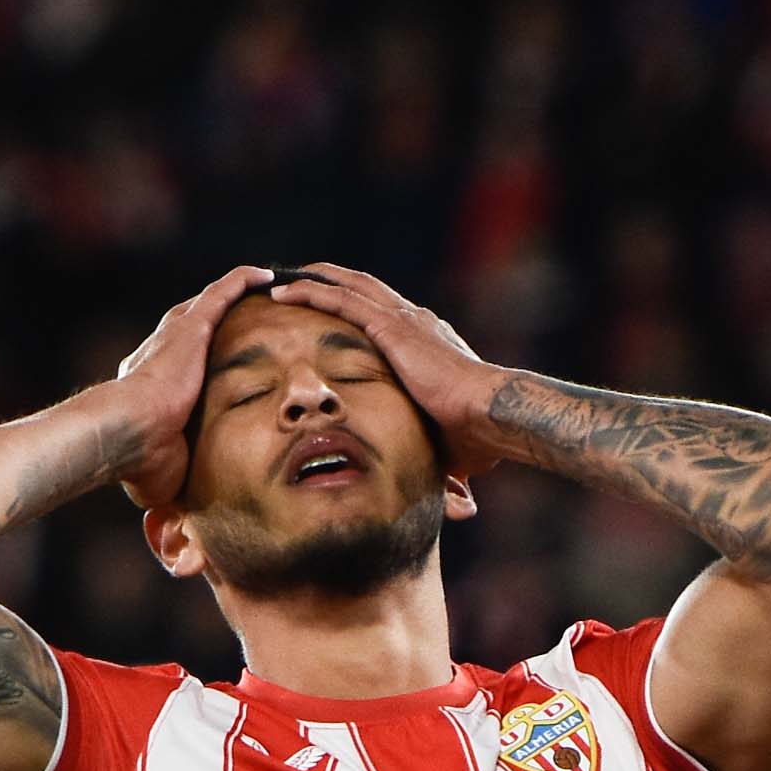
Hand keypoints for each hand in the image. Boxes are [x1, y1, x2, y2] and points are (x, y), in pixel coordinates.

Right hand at [86, 264, 279, 510]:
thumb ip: (174, 486)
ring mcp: (175, 336)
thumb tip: (178, 533)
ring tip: (266, 288)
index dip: (200, 360)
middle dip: (220, 320)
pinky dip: (243, 282)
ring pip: (211, 304)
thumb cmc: (138, 461)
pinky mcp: (191, 326)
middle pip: (197, 327)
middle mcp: (161, 351)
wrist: (125, 433)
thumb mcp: (163, 475)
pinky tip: (267, 275)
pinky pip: (222, 293)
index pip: (181, 365)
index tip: (219, 362)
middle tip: (249, 317)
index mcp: (153, 384)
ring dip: (235, 295)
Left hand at [263, 264, 517, 475]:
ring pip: (348, 286)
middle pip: (364, 289)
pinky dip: (310, 291)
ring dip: (313, 279)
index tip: (335, 311)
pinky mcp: (391, 327)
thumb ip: (433, 448)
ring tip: (280, 277)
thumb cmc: (476, 433)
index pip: (385, 317)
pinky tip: (282, 289)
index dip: (359, 309)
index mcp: (427, 342)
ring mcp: (402, 320)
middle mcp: (414, 322)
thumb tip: (449, 493)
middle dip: (331, 281)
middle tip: (298, 280)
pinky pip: (340, 300)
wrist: (490, 412)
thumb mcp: (444, 438)